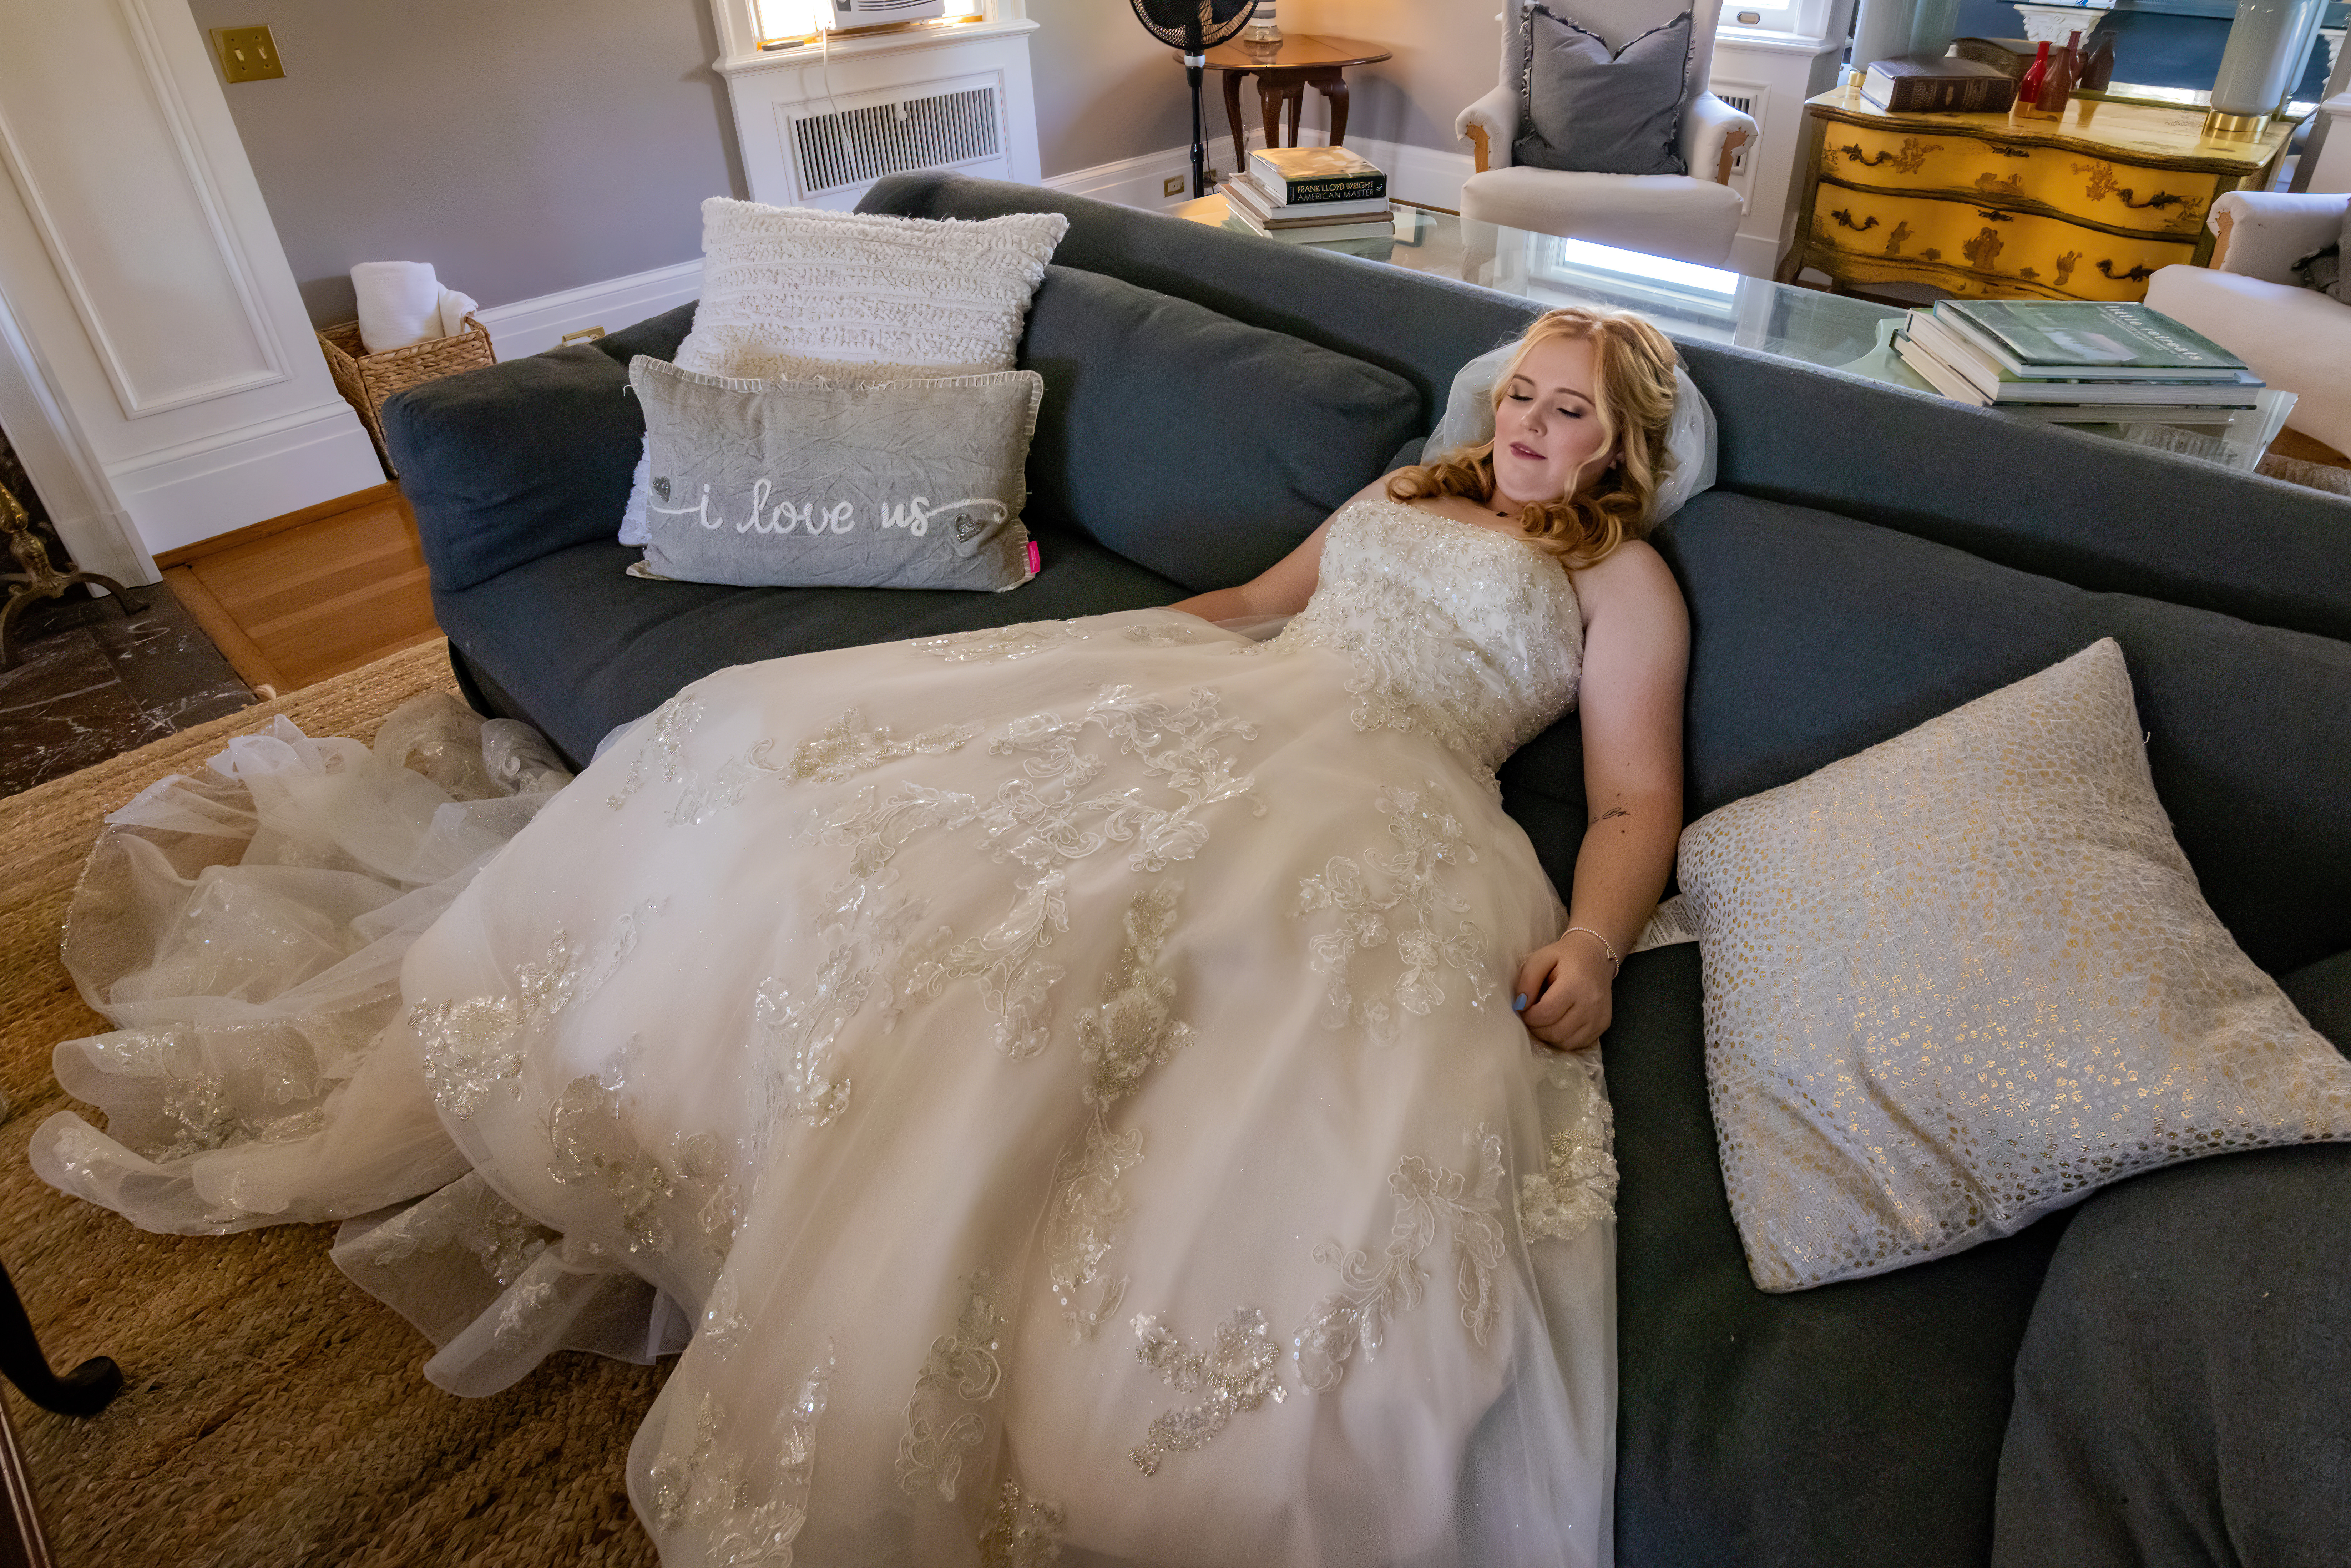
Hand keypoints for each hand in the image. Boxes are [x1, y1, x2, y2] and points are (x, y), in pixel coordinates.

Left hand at [1513, 934, 1613, 1051]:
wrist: (1595, 954)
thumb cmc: (1565, 956)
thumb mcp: (1541, 958)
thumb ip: (1527, 980)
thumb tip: (1520, 1005)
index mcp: (1575, 984)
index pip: (1546, 1013)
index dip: (1528, 1016)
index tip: (1523, 1008)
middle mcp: (1591, 1003)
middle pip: (1555, 1032)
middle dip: (1536, 1028)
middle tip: (1530, 1015)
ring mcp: (1600, 1017)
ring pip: (1566, 1042)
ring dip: (1548, 1036)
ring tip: (1543, 1020)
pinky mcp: (1603, 1024)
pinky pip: (1577, 1044)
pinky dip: (1563, 1039)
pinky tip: (1558, 1024)